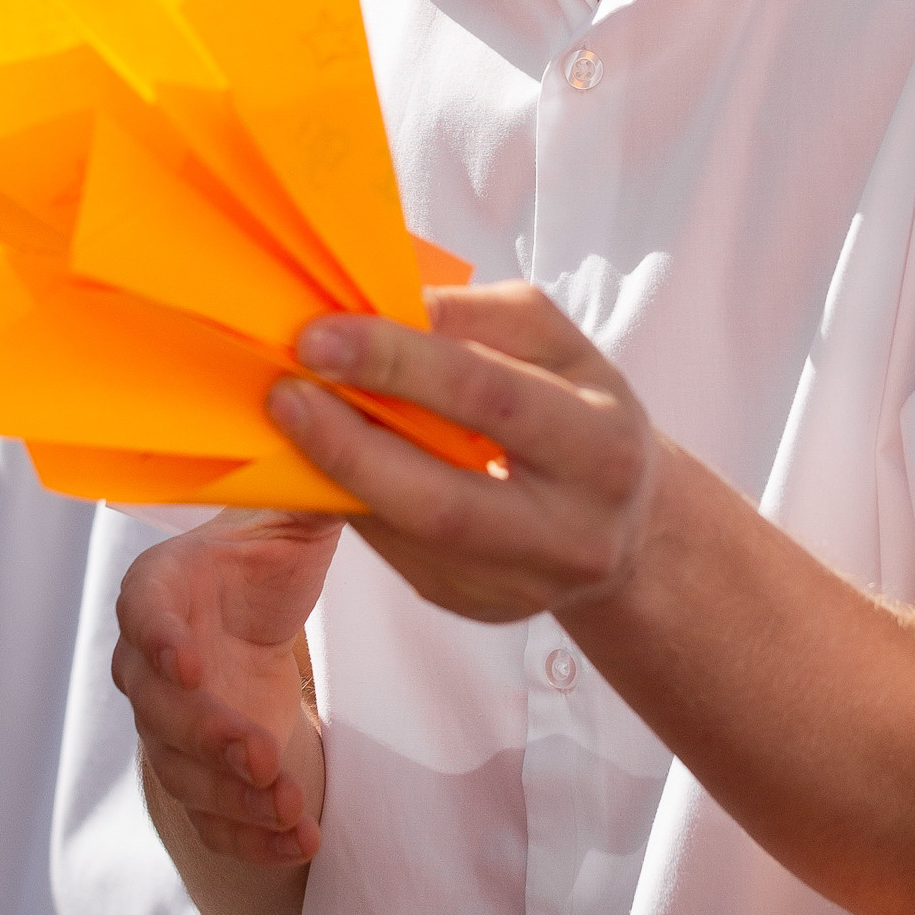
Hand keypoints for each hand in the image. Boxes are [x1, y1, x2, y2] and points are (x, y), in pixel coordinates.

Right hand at [114, 512, 340, 866]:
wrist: (253, 610)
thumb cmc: (265, 558)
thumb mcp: (293, 519)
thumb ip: (308, 496)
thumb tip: (336, 454)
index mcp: (160, 588)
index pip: (144, 612)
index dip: (160, 638)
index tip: (192, 664)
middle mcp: (149, 661)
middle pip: (160, 708)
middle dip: (209, 737)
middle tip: (263, 755)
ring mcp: (168, 724)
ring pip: (181, 771)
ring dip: (234, 797)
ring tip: (295, 809)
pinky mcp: (198, 772)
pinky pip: (210, 817)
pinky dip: (250, 839)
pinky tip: (300, 843)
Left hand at [267, 283, 658, 625]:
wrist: (629, 527)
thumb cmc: (582, 413)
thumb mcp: (559, 346)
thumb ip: (478, 316)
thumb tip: (382, 307)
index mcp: (601, 446)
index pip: (487, 396)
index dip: (397, 364)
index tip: (320, 337)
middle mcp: (570, 531)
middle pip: (440, 499)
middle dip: (349, 443)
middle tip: (285, 393)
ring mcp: (522, 585)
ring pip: (408, 536)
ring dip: (339, 473)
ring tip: (294, 417)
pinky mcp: (478, 608)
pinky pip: (398, 554)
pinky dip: (356, 501)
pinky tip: (332, 460)